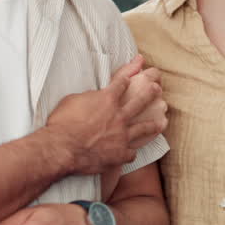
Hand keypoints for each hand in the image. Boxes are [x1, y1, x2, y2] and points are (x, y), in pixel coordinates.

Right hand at [47, 55, 163, 177]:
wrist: (63, 148)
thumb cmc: (62, 122)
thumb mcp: (72, 100)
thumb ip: (87, 97)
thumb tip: (92, 96)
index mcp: (106, 99)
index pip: (121, 83)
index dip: (129, 76)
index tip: (137, 70)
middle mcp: (119, 115)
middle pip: (140, 101)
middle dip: (150, 92)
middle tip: (157, 88)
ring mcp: (122, 135)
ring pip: (144, 127)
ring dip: (154, 124)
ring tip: (162, 122)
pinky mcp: (120, 154)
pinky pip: (131, 152)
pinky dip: (130, 152)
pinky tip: (131, 152)